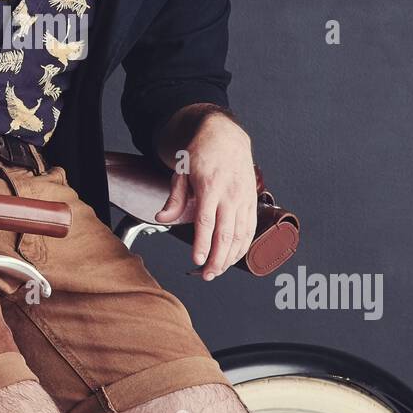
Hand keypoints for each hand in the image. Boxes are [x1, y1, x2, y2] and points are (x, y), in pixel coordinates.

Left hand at [153, 112, 256, 279]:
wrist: (226, 137)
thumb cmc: (201, 154)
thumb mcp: (181, 171)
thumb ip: (174, 198)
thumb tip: (161, 218)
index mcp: (210, 186)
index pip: (206, 222)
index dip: (202, 243)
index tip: (196, 260)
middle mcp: (231, 194)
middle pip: (225, 234)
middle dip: (216, 258)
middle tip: (206, 274)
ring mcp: (244, 198)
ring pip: (240, 235)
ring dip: (229, 257)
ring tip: (216, 271)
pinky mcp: (252, 201)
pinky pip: (250, 229)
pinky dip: (243, 247)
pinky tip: (233, 258)